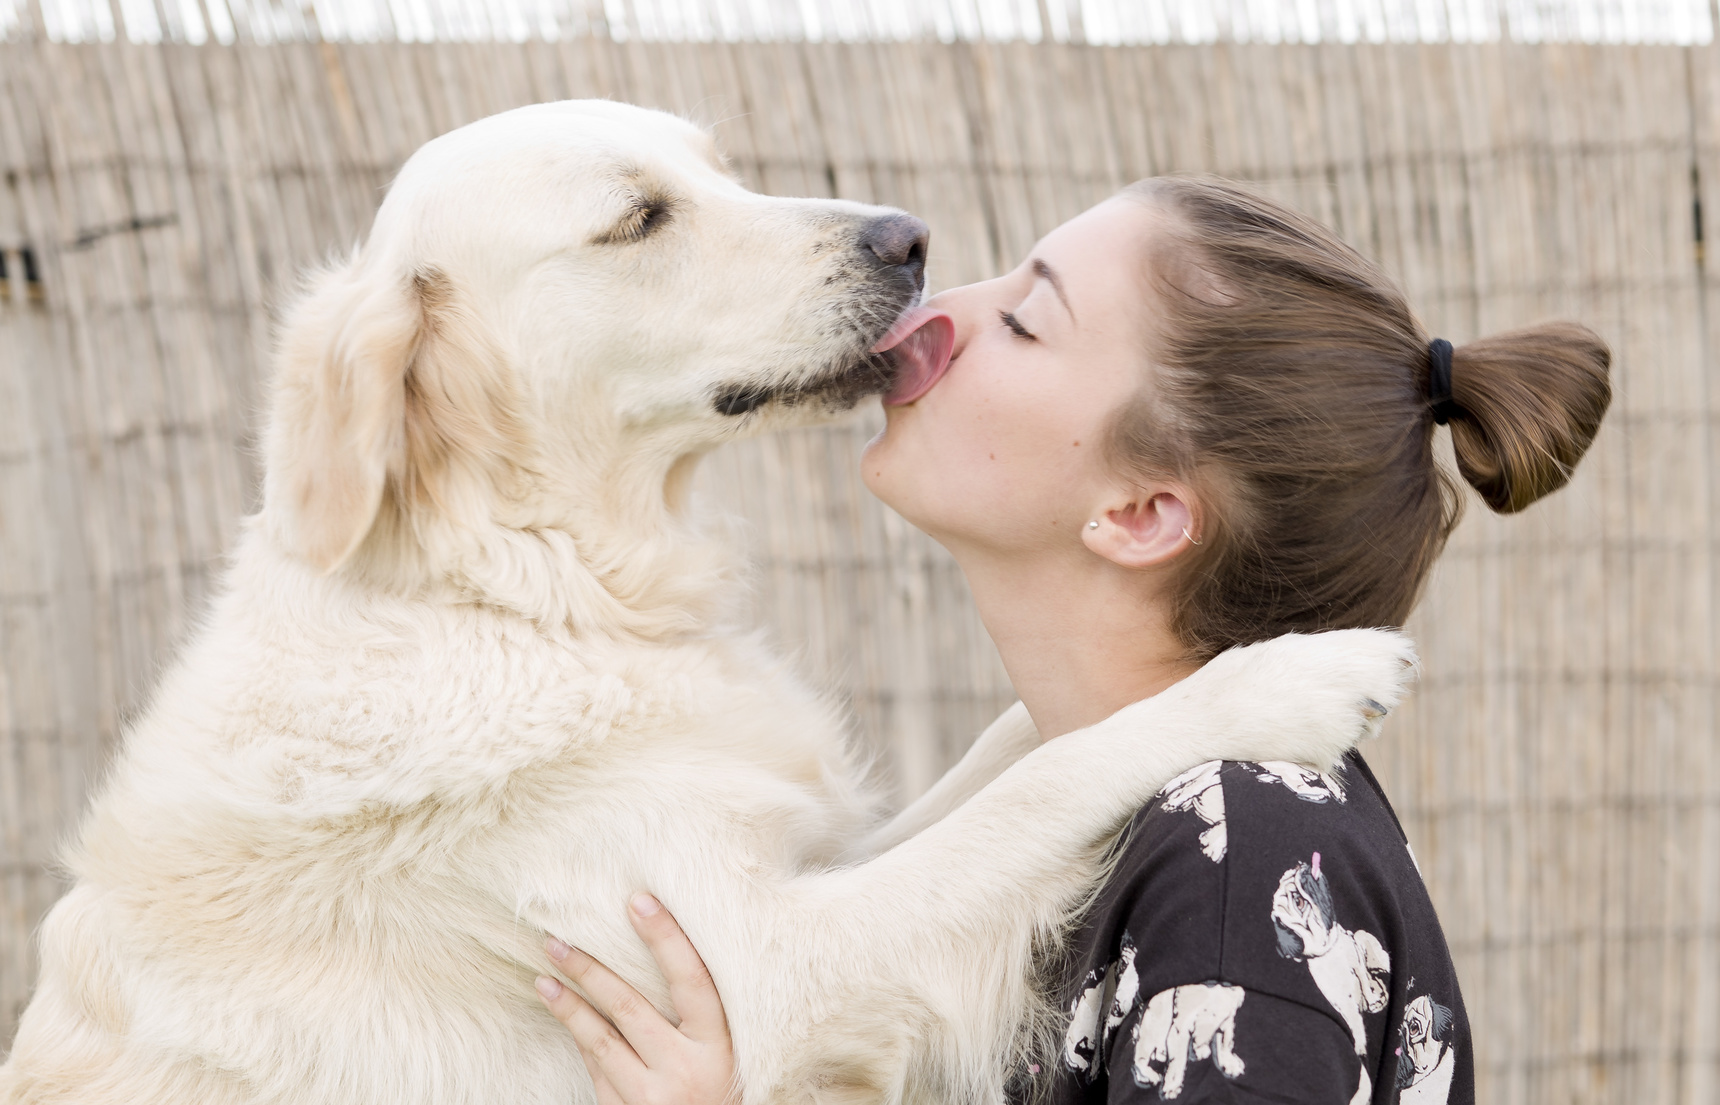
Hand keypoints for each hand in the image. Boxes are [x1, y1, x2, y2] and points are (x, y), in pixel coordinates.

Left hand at [536, 894, 738, 1104]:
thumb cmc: (731, 1088)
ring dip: (568, 1006)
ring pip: (600, 1041)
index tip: (637, 901)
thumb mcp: (731, 1049)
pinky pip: (598, 1070)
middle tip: (557, 939)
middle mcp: (685, 1069)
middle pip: (628, 1006)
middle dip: (589, 969)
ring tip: (543, 977)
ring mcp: (653, 1097)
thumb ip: (706, 1013)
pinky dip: (582, 1038)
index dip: (665, 937)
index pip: (691, 978)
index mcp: (719, 1043)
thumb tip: (667, 950)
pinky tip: (565, 1013)